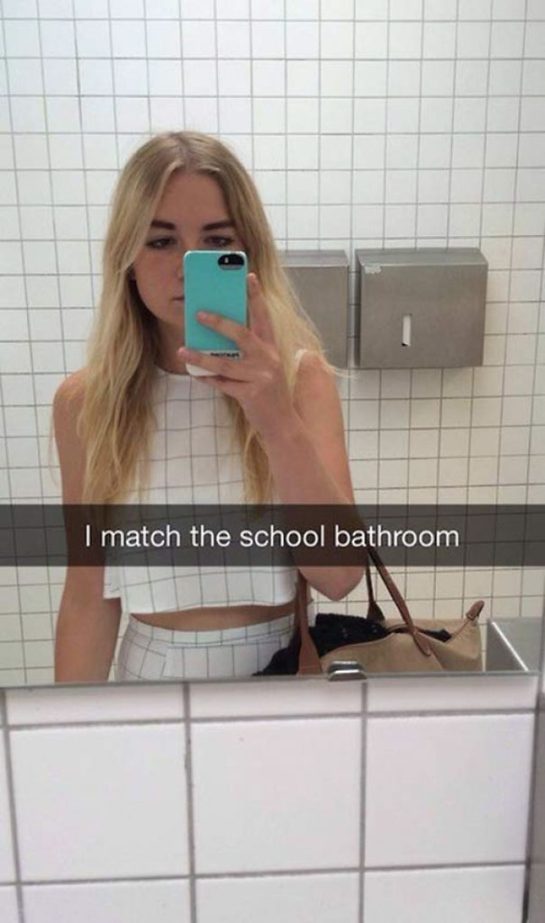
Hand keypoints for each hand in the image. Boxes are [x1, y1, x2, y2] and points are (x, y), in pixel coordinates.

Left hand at [177, 273, 295, 439]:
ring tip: (182, 351)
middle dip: (218, 323)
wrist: (283, 424)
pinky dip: (208, 379)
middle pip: (241, 335)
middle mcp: (268, 360)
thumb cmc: (269, 394)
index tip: (248, 276)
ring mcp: (260, 378)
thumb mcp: (264, 369)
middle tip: (198, 313)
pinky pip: (223, 384)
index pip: (264, 317)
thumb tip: (218, 339)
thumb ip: (248, 353)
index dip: (256, 297)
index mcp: (272, 350)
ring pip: (225, 363)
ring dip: (201, 357)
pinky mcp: (251, 395)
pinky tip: (195, 374)